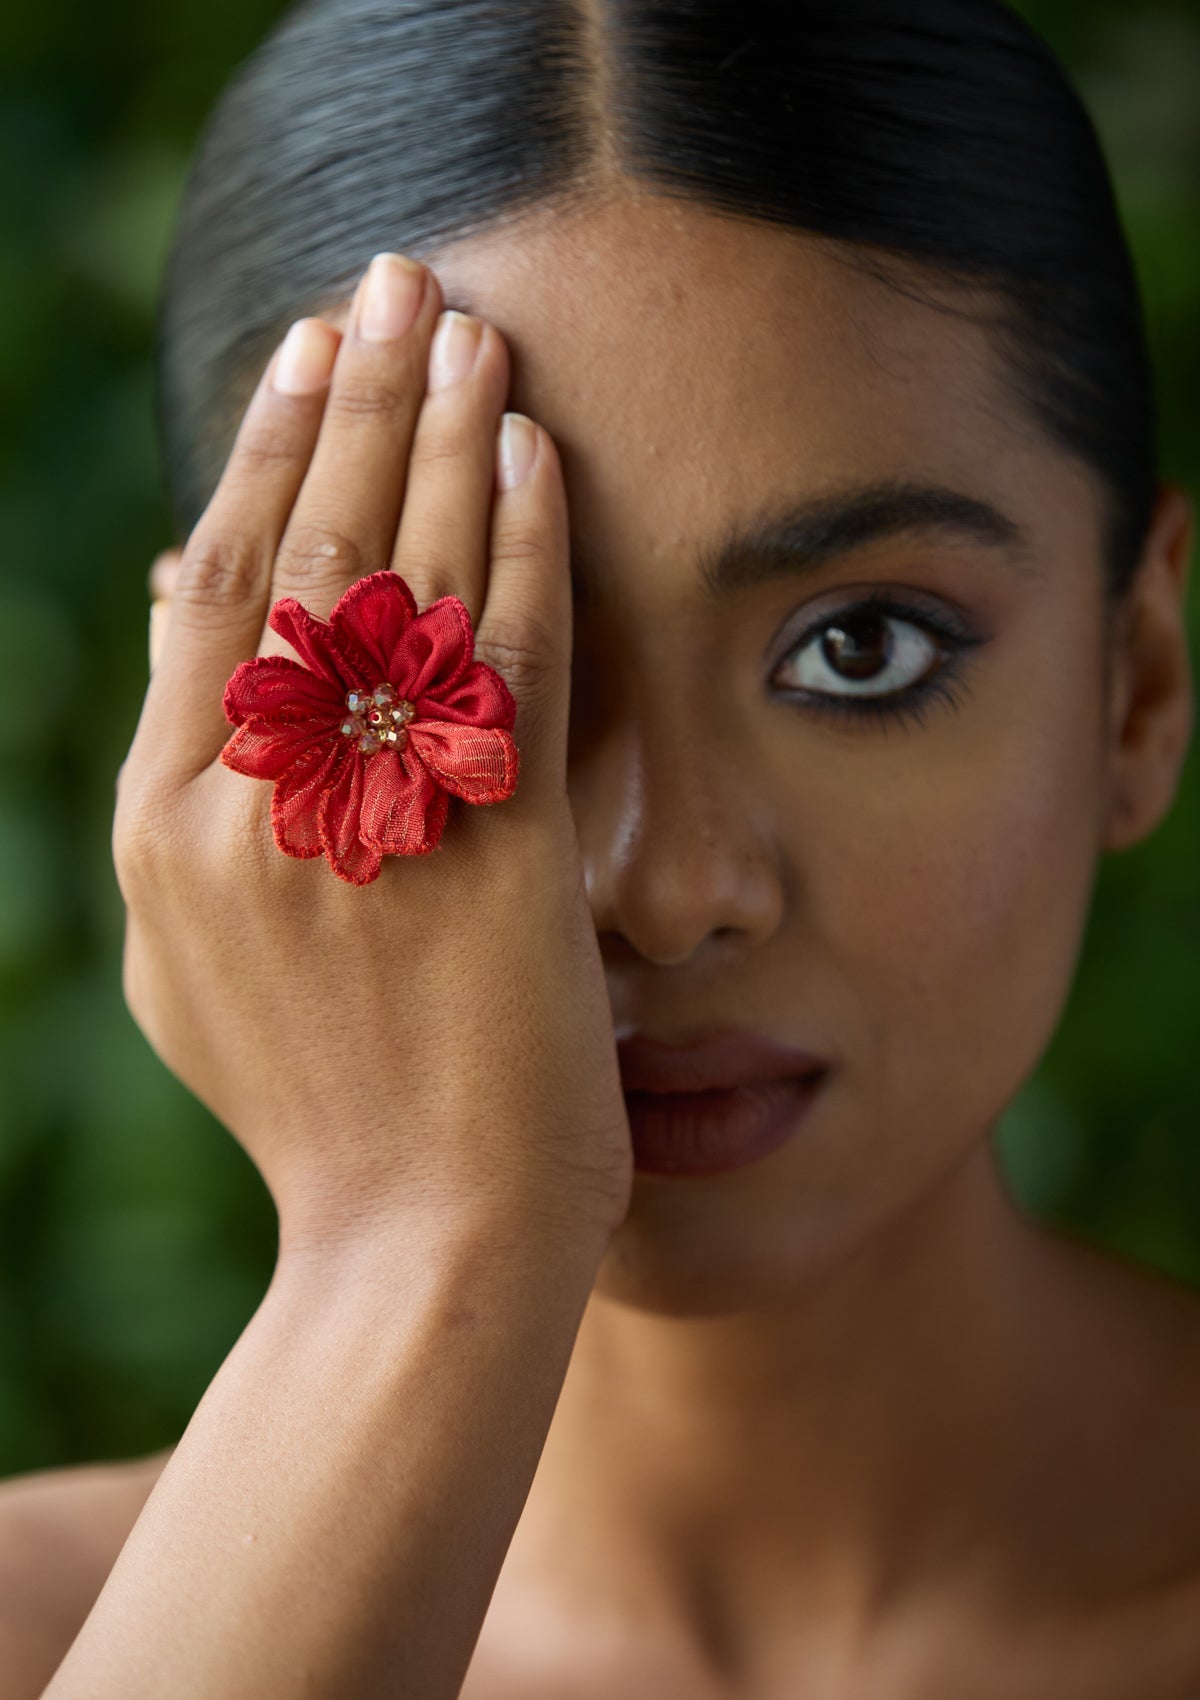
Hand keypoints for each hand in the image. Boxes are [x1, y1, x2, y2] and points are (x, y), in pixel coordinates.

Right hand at [116, 255, 632, 1257]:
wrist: (422, 1244)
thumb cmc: (327, 1110)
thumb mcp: (198, 957)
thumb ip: (186, 791)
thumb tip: (171, 605)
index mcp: (169, 824)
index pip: (211, 585)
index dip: (259, 452)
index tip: (305, 353)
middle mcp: (251, 804)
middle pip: (298, 548)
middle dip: (350, 398)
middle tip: (391, 278)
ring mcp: (373, 825)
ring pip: (399, 579)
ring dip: (441, 433)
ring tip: (468, 323)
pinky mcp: (498, 854)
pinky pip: (509, 661)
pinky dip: (525, 544)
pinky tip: (541, 451)